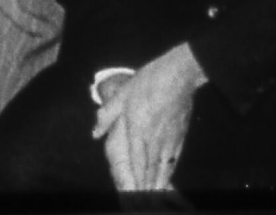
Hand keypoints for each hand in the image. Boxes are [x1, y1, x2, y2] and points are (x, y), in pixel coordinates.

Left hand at [92, 42, 203, 191]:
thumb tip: (95, 131)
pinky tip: (166, 178)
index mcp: (137, 129)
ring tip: (153, 198)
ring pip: (162, 168)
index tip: (131, 195)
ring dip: (156, 185)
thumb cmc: (150, 81)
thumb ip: (108, 115)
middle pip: (148, 170)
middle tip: (141, 203)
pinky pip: (173, 160)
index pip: (134, 162)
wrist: (179, 74)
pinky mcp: (179, 135)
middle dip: (144, 189)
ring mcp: (168, 138)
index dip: (133, 182)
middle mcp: (153, 138)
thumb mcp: (123, 94)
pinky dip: (168, 172)